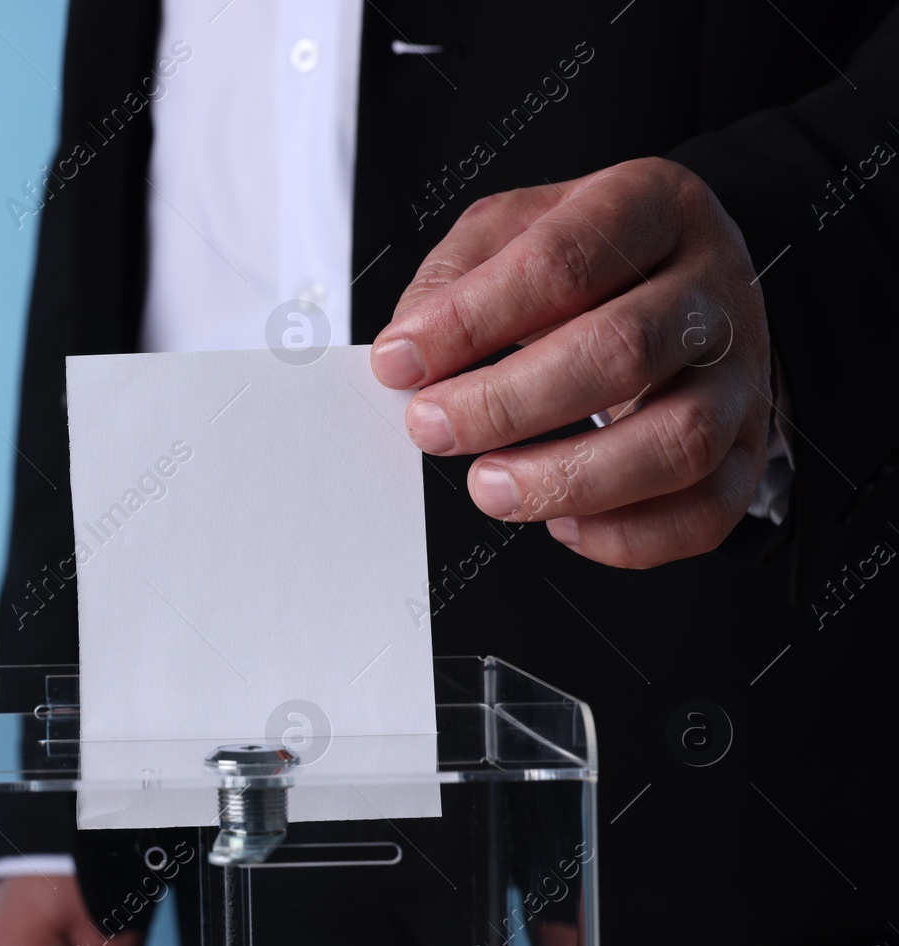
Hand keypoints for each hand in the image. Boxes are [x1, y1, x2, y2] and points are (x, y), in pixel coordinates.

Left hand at [371, 157, 772, 568]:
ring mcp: (740, 374)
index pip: (561, 261)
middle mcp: (710, 290)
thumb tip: (410, 348)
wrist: (686, 277)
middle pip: (623, 352)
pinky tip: (563, 524)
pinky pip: (707, 510)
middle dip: (508, 404)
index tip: (399, 361)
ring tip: (490, 487)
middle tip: (431, 428)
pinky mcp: (748, 448)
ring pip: (679, 442)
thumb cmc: (590, 258)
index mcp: (651, 208)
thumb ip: (454, 276)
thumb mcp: (514, 228)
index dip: (470, 320)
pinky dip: (629, 535)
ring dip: (570, 478)